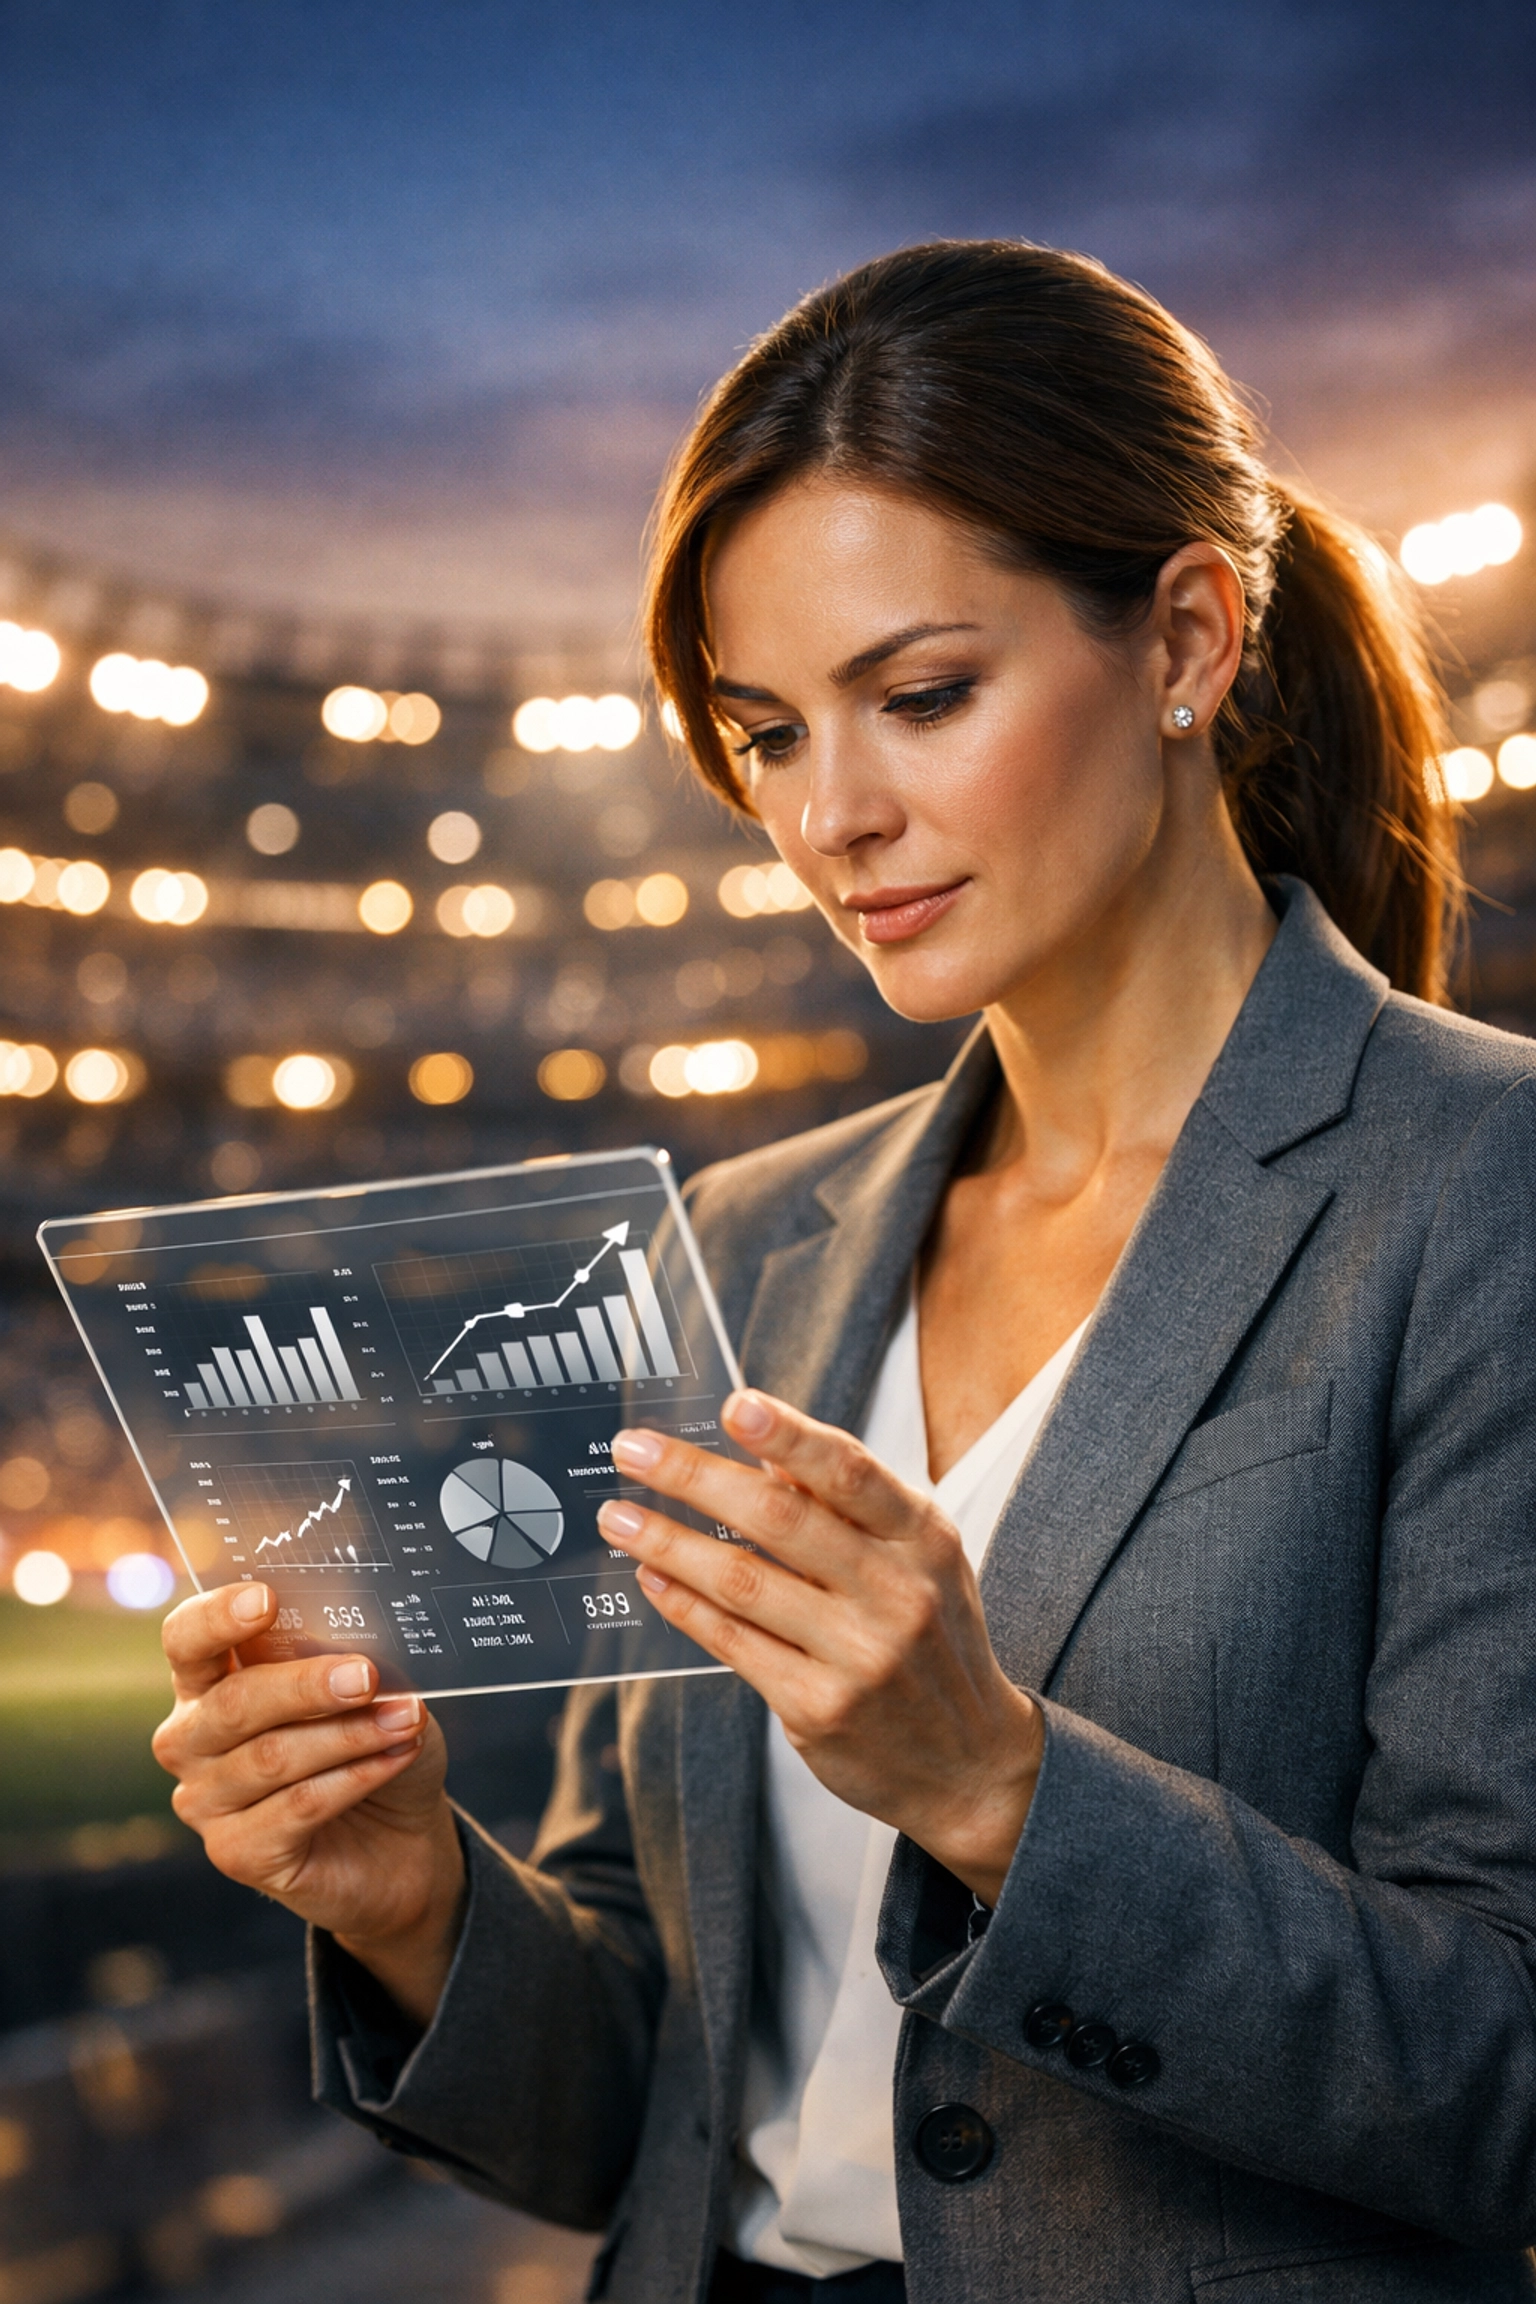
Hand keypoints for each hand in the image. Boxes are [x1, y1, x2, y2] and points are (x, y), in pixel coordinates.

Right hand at [153, 1583, 464, 2025]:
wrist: (401, 1838)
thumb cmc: (373, 1743)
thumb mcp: (366, 1689)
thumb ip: (341, 1658)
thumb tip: (343, 1638)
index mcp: (209, 1681)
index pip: (186, 1639)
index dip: (217, 1617)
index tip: (266, 1599)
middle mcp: (191, 1740)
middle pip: (232, 1702)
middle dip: (305, 1685)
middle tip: (367, 1675)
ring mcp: (206, 1802)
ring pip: (271, 1757)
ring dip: (348, 1734)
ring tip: (405, 1719)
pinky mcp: (237, 1853)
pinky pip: (297, 1807)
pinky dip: (355, 1777)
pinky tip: (396, 1757)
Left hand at [597, 1392, 1042, 1904]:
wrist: (972, 1764)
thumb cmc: (935, 1640)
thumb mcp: (919, 1560)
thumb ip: (849, 1505)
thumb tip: (767, 1448)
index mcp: (924, 1539)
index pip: (850, 1472)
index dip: (790, 1434)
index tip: (733, 1404)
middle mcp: (897, 1593)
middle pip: (781, 1520)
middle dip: (695, 1478)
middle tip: (632, 1449)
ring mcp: (858, 1656)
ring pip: (742, 1583)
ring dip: (669, 1543)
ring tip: (618, 1517)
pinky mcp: (818, 1709)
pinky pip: (733, 1644)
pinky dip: (685, 1605)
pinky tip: (652, 1579)